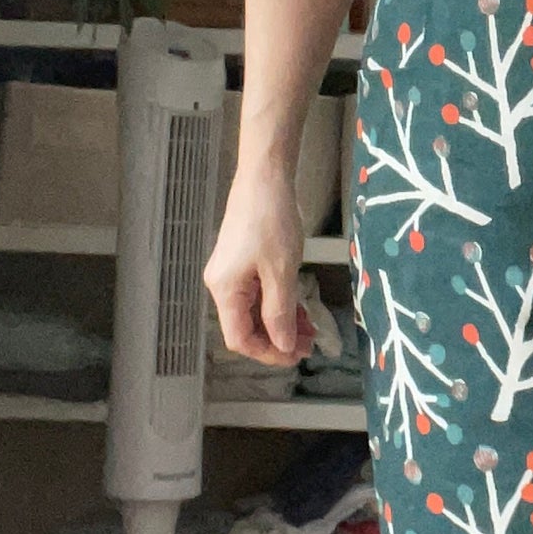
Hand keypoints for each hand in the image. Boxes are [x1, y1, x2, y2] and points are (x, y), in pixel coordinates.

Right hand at [204, 173, 316, 365]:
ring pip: (255, 311)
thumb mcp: (281, 271)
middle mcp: (222, 285)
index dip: (268, 353)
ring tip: (311, 328)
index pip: (240, 338)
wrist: (265, 177)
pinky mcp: (242, 261)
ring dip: (281, 322)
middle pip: (246, 327)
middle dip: (278, 339)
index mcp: (224, 290)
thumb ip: (281, 312)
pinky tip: (300, 308)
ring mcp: (231, 272)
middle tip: (310, 344)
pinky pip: (258, 293)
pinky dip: (278, 303)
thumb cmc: (271, 220)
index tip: (296, 356)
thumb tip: (284, 345)